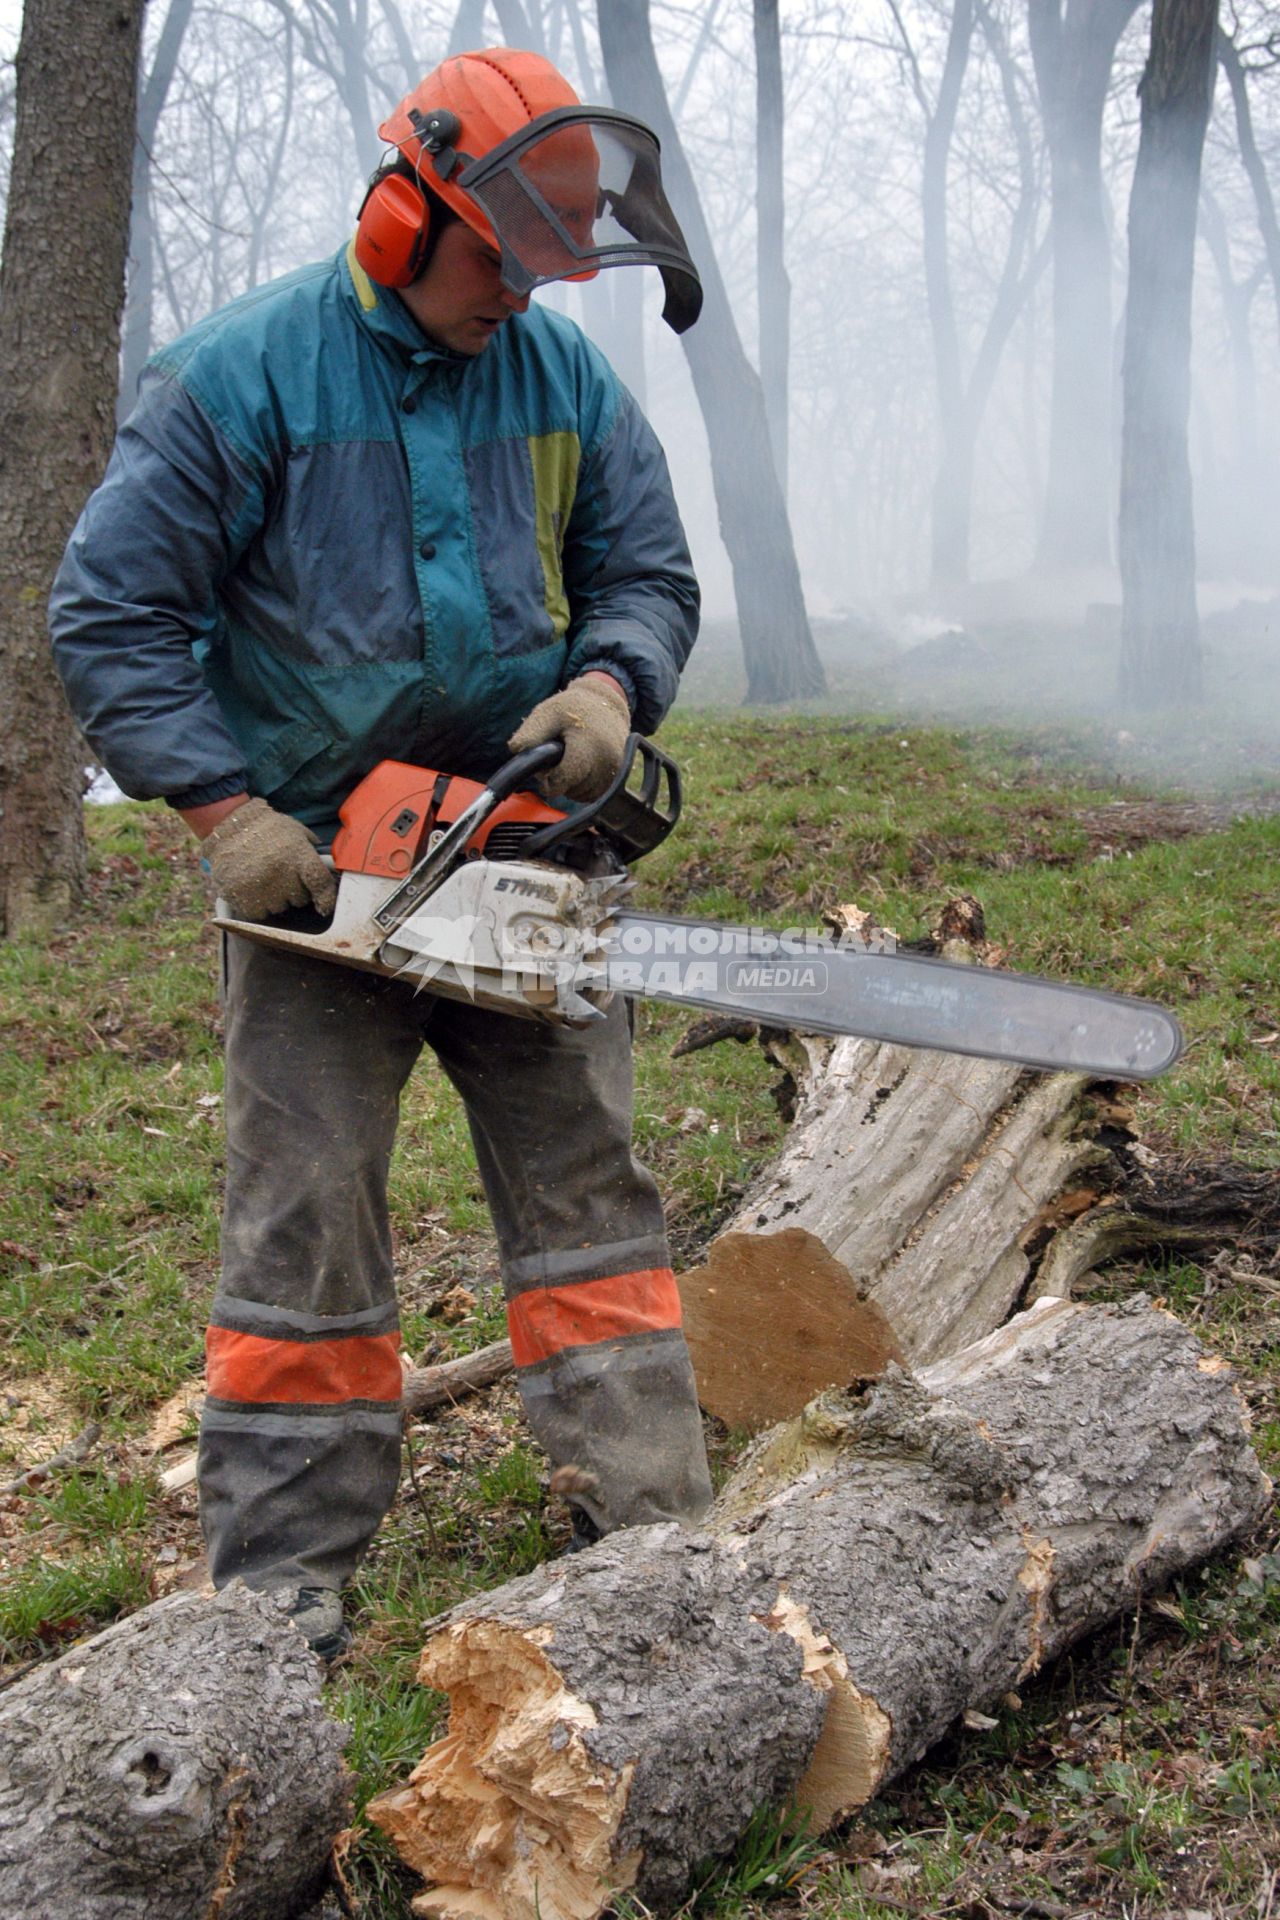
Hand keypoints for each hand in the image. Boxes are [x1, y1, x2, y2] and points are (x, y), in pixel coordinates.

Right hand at [204, 797, 336, 919]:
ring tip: (264, 877)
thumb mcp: (296, 831)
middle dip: (295, 890)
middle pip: (300, 900)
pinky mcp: (242, 898)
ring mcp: (261, 889)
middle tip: (282, 874)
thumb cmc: (267, 828)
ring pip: (279, 908)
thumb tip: (327, 866)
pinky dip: (257, 904)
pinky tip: (252, 886)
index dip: (326, 898)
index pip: (320, 885)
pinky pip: (259, 913)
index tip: (325, 906)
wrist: (229, 825)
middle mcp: (282, 875)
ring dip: (275, 898)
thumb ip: (312, 850)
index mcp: (298, 857)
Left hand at [507, 674, 630, 801]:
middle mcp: (608, 760)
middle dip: (561, 781)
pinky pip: (597, 793)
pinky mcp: (621, 774)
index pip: (566, 779)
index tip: (545, 775)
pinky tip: (581, 770)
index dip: (550, 782)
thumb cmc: (572, 708)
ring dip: (573, 786)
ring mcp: (617, 768)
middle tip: (557, 762)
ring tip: (570, 762)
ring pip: (586, 795)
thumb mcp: (546, 713)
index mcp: (589, 745)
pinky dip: (585, 787)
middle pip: (575, 789)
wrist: (604, 702)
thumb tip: (516, 751)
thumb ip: (530, 733)